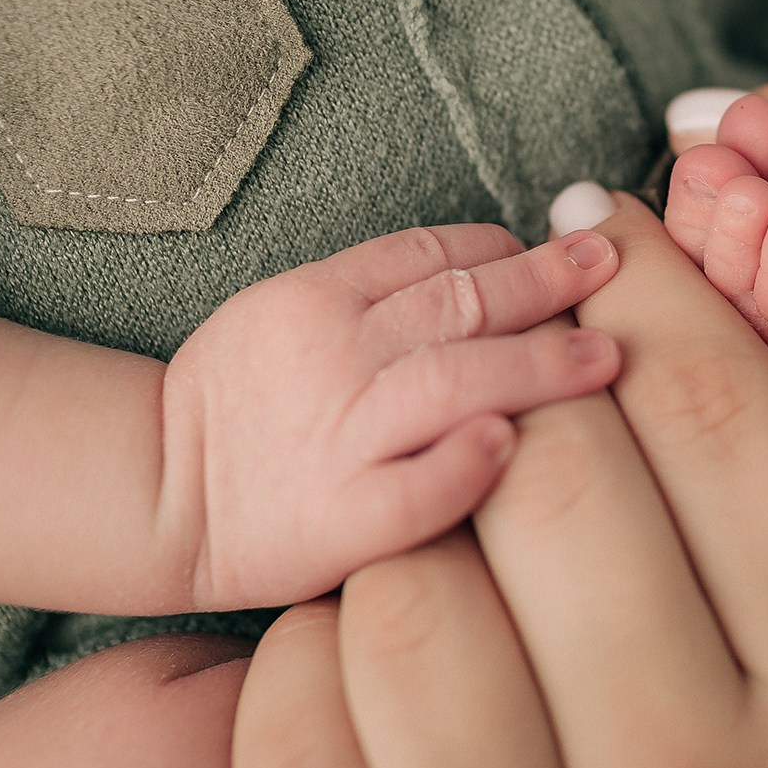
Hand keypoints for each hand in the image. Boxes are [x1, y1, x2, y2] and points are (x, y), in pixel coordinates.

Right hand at [156, 224, 623, 611]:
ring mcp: (339, 437)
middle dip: (547, 284)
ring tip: (606, 359)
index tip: (566, 254)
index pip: (433, 252)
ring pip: (453, 381)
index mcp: (318, 296)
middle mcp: (334, 355)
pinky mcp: (340, 518)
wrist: (154, 494)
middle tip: (613, 273)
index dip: (509, 249)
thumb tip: (495, 272)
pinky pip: (414, 488)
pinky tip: (514, 447)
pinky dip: (466, 464)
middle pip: (460, 304)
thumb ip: (377, 294)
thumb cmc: (236, 403)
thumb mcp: (286, 312)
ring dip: (539, 364)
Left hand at [232, 197, 767, 767]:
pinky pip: (294, 724)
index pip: (728, 417)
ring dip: (429, 535)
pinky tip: (401, 676)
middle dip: (539, 397)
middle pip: (560, 475)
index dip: (652, 289)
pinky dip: (324, 662)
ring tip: (482, 561)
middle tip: (540, 396)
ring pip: (409, 587)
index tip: (603, 228)